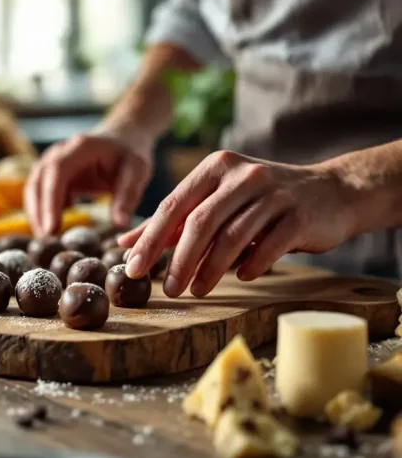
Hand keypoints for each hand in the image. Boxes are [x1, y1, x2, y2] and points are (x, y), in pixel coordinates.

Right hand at [25, 131, 153, 235]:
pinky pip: (39, 192)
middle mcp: (60, 152)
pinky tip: (52, 228)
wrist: (123, 138)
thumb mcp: (137, 172)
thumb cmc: (130, 154)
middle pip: (38, 181)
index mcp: (80, 147)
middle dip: (39, 211)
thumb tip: (120, 225)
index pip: (57, 172)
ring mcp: (52, 161)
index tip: (51, 228)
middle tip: (46, 240)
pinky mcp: (51, 174)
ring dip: (36, 213)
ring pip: (34, 187)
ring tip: (46, 239)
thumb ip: (127, 196)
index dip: (51, 201)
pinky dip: (41, 210)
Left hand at [119, 150, 356, 296]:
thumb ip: (174, 221)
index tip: (132, 268)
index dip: (150, 239)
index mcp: (216, 167)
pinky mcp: (298, 215)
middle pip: (200, 222)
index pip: (174, 205)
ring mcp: (272, 193)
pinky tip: (242, 278)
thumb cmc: (262, 200)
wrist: (331, 192)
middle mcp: (242, 174)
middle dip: (179, 260)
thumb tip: (126, 243)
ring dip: (210, 269)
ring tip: (196, 291)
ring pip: (232, 236)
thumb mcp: (217, 200)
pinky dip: (252, 264)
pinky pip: (269, 245)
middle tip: (168, 289)